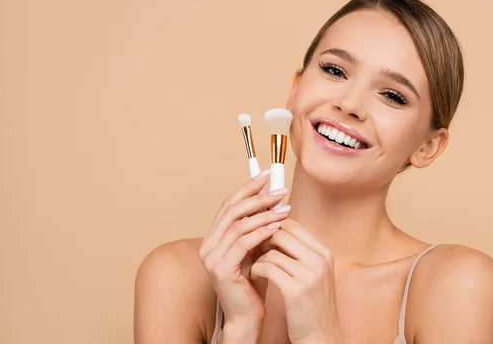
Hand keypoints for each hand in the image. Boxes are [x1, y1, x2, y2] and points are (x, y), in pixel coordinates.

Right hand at [198, 170, 290, 333]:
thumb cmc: (254, 284)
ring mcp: (212, 258)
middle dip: (257, 197)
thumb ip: (256, 228)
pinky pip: (243, 243)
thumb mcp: (255, 250)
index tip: (266, 176)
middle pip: (232, 211)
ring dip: (264, 214)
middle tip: (279, 191)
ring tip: (285, 209)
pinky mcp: (222, 270)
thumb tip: (272, 200)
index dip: (247, 188)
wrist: (247, 316)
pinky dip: (261, 232)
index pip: (228, 205)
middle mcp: (208, 246)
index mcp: (213, 238)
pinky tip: (277, 226)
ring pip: (239, 225)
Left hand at [250, 219, 344, 343]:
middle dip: (263, 239)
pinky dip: (257, 269)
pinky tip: (253, 276)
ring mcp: (309, 274)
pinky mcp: (296, 290)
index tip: (260, 237)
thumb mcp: (313, 274)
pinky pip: (268, 268)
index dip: (273, 227)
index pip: (292, 224)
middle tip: (252, 249)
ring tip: (253, 265)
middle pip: (281, 233)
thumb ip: (300, 253)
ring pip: (272, 251)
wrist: (321, 336)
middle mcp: (319, 260)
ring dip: (258, 257)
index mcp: (324, 253)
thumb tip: (274, 230)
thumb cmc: (312, 305)